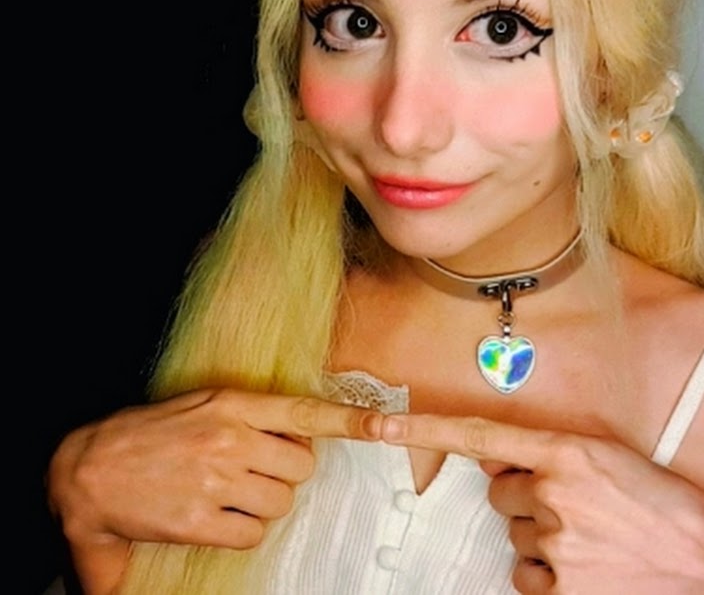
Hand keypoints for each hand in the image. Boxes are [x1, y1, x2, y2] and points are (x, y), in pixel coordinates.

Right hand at [48, 389, 382, 588]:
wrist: (89, 469)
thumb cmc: (152, 433)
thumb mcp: (204, 404)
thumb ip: (252, 415)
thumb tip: (299, 435)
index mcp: (234, 403)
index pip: (305, 411)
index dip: (348, 420)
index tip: (383, 425)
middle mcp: (231, 438)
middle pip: (301, 468)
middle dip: (286, 474)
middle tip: (255, 472)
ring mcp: (217, 479)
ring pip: (280, 502)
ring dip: (263, 505)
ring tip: (230, 494)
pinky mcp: (200, 519)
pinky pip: (252, 532)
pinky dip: (242, 531)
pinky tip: (216, 518)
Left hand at [381, 414, 703, 594]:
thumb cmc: (673, 512)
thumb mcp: (616, 462)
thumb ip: (556, 455)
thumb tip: (507, 460)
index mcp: (569, 451)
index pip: (478, 433)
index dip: (423, 427)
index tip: (378, 423)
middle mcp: (553, 494)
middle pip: (502, 492)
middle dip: (528, 499)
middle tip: (580, 513)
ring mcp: (555, 546)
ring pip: (516, 540)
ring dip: (543, 542)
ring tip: (596, 545)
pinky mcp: (560, 593)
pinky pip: (528, 581)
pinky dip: (550, 580)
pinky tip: (592, 574)